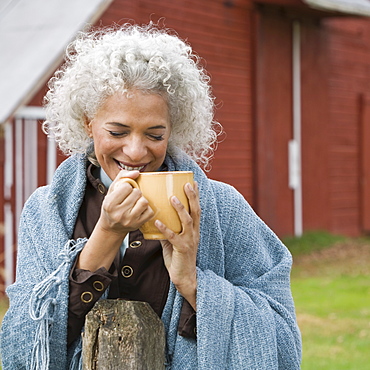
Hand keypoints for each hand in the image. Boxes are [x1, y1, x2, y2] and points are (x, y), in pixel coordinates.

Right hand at [77, 170, 153, 270]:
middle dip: (135, 192)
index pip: (126, 187)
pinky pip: (150, 211)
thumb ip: (122, 177)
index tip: (123, 192)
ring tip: (136, 202)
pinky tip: (140, 209)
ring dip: (141, 199)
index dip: (126, 187)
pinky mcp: (138, 225)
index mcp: (109, 204)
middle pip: (137, 193)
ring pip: (144, 201)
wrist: (111, 228)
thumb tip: (137, 172)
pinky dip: (147, 208)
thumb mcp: (111, 190)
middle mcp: (119, 213)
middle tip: (130, 197)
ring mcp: (129, 220)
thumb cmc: (112, 206)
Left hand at [155, 182, 199, 309]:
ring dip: (180, 209)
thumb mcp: (173, 241)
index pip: (197, 209)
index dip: (196, 196)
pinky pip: (173, 237)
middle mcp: (194, 233)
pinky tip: (157, 221)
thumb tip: (156, 220)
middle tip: (187, 184)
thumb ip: (168, 230)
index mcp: (194, 230)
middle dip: (192, 197)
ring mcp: (189, 241)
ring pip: (187, 221)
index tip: (193, 182)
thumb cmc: (179, 258)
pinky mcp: (182, 249)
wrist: (185, 278)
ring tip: (173, 198)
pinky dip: (165, 229)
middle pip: (195, 211)